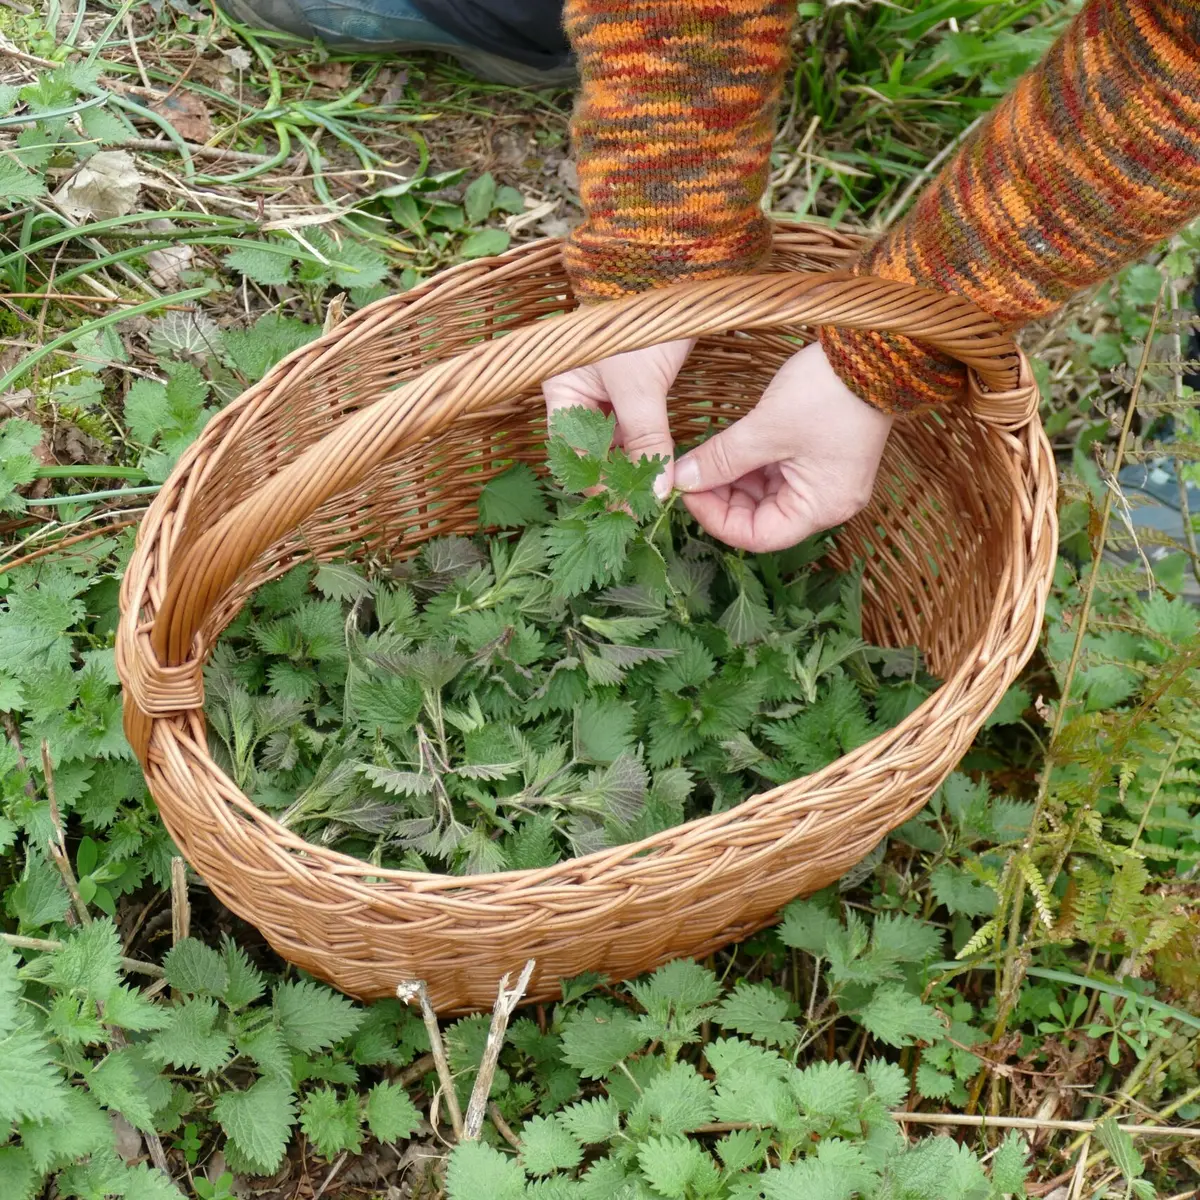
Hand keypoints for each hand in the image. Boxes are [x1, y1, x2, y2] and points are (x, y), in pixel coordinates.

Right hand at [542, 339, 693, 499]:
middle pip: (592, 447)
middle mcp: (579, 392)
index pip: (571, 448)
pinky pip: (636, 424)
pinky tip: (661, 463)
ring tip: (654, 487)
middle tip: (642, 502)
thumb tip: (654, 491)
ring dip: (635, 461)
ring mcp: (606, 389)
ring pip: (617, 438)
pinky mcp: (634, 385)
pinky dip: (647, 444)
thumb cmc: (640, 325)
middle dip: (616, 474)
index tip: (621, 504)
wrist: (672, 278)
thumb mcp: (641, 387)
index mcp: (562, 389)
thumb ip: (646, 440)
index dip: (594, 479)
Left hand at [674, 342, 892, 551]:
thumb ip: (721, 459)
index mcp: (820, 507)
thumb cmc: (826, 392)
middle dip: (722, 498)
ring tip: (704, 459)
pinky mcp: (820, 458)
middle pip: (762, 518)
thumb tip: (683, 479)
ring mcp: (825, 480)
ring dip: (733, 480)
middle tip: (690, 474)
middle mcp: (827, 502)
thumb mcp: (764, 428)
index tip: (688, 493)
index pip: (758, 537)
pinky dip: (750, 465)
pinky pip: (778, 473)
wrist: (872, 350)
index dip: (717, 520)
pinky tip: (727, 449)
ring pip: (766, 494)